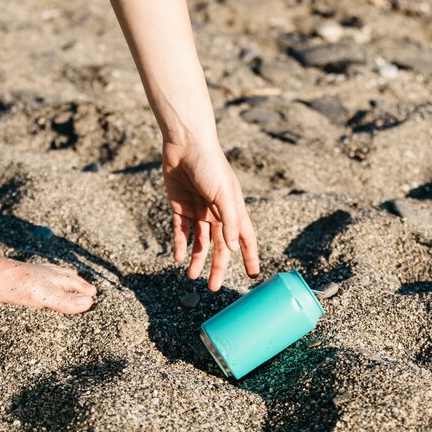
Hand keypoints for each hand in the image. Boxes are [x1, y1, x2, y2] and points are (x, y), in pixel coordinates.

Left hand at [162, 140, 259, 290]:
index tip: (253, 276)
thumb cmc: (210, 165)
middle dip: (218, 267)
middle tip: (213, 287)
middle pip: (220, 246)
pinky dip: (180, 245)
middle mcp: (217, 213)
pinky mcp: (180, 207)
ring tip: (191, 276)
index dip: (249, 257)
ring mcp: (198, 210)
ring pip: (199, 242)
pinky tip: (178, 258)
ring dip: (196, 259)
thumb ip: (229, 221)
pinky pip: (181, 231)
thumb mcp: (223, 193)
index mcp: (233, 209)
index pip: (245, 238)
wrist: (185, 145)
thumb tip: (233, 248)